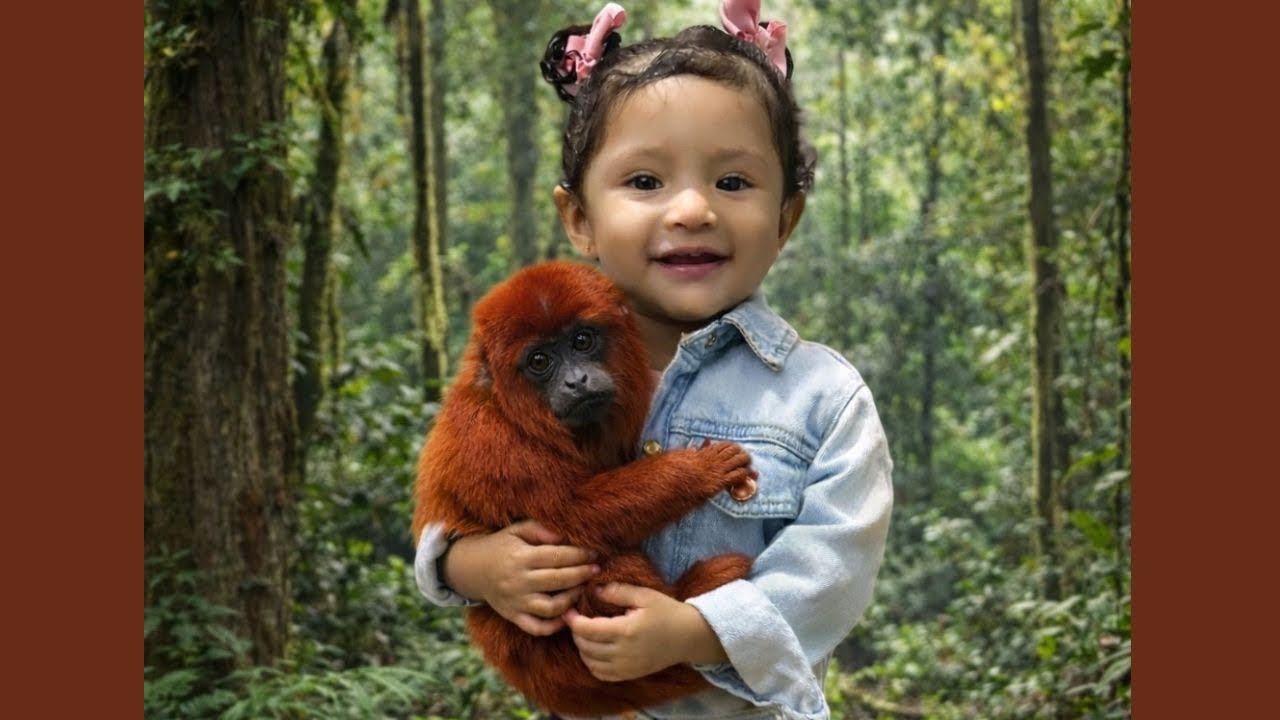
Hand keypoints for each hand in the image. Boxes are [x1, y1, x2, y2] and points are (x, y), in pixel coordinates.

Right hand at [444, 520, 598, 635]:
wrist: (473, 569)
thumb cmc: (502, 546)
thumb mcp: (516, 530)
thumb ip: (540, 530)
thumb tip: (563, 536)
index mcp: (520, 557)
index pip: (556, 557)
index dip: (579, 555)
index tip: (594, 553)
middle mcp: (518, 581)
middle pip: (558, 581)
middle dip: (581, 574)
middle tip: (596, 569)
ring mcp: (516, 602)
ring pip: (551, 607)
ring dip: (571, 599)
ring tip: (582, 588)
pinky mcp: (513, 616)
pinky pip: (537, 627)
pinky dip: (554, 625)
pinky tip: (567, 614)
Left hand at [563, 583, 728, 681]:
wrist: (689, 636)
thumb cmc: (667, 612)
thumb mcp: (644, 595)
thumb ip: (618, 591)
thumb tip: (595, 589)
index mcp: (626, 631)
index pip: (587, 630)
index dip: (573, 620)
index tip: (568, 610)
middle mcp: (624, 653)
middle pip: (585, 647)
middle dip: (576, 633)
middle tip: (575, 619)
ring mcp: (627, 667)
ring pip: (591, 663)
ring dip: (582, 649)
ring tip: (584, 633)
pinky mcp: (630, 675)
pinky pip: (602, 675)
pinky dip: (592, 664)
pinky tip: (594, 650)